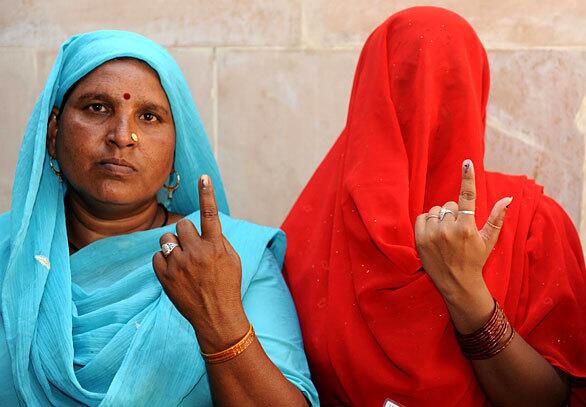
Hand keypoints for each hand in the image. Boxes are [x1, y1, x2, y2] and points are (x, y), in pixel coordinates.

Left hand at [153, 175, 248, 352]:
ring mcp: (179, 265)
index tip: (203, 177)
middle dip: (185, 233)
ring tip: (183, 261)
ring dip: (174, 246)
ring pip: (166, 239)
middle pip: (181, 225)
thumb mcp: (232, 260)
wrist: (216, 317)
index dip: (207, 194)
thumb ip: (218, 240)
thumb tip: (204, 225)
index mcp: (216, 247)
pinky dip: (165, 261)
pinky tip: (175, 272)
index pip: (210, 214)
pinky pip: (157, 256)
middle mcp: (196, 253)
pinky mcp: (165, 277)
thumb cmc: (227, 286)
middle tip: (192, 247)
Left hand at [414, 159, 512, 332]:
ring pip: (436, 211)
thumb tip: (508, 198)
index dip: (468, 178)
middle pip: (449, 206)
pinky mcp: (419, 239)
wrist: (456, 284)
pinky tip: (435, 234)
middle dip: (454, 214)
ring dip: (440, 218)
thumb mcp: (488, 240)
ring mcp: (432, 235)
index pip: (467, 197)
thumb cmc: (475, 260)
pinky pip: (422, 217)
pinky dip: (428, 222)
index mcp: (466, 228)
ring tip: (446, 234)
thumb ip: (497, 218)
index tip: (467, 162)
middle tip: (458, 231)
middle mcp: (448, 230)